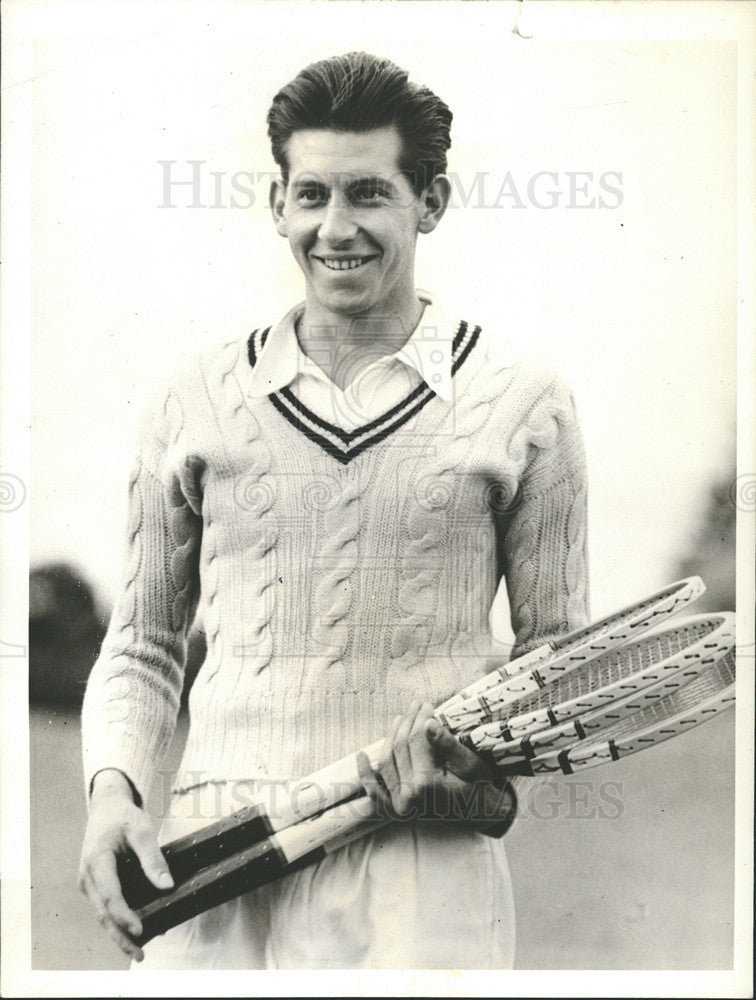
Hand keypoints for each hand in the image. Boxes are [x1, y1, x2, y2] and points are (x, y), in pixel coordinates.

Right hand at [78, 769, 172, 960]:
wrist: (105, 808)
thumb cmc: (124, 817)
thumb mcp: (141, 829)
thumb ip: (153, 857)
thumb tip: (167, 886)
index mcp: (96, 861)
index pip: (110, 896)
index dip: (125, 915)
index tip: (141, 930)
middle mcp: (88, 877)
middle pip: (103, 914)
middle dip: (120, 936)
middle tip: (140, 954)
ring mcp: (89, 883)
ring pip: (102, 915)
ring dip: (119, 933)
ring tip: (140, 950)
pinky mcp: (95, 886)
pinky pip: (105, 907)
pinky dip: (119, 920)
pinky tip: (138, 930)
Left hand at [357, 701, 515, 834]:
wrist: (484, 814)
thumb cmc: (480, 786)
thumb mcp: (470, 763)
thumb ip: (446, 744)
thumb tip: (427, 722)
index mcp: (427, 785)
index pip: (416, 741)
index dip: (421, 718)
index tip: (427, 704)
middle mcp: (409, 798)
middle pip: (400, 748)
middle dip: (407, 722)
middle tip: (416, 705)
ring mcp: (400, 806)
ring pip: (386, 763)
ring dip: (390, 738)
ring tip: (399, 719)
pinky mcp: (398, 811)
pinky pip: (376, 793)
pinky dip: (367, 776)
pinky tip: (361, 757)